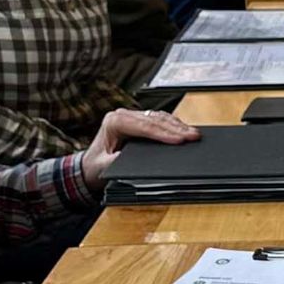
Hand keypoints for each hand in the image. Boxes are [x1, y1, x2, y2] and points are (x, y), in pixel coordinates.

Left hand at [82, 107, 199, 188]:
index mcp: (114, 121)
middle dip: (176, 129)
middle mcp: (123, 115)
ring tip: (193, 133)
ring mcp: (132, 116)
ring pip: (159, 117)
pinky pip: (159, 120)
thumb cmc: (94, 166)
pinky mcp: (139, 122)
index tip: (179, 140)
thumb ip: (115, 161)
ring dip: (177, 125)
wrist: (89, 167)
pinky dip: (173, 125)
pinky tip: (185, 130)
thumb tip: (130, 156)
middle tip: (193, 136)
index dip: (164, 133)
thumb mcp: (103, 166)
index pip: (144, 126)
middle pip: (155, 120)